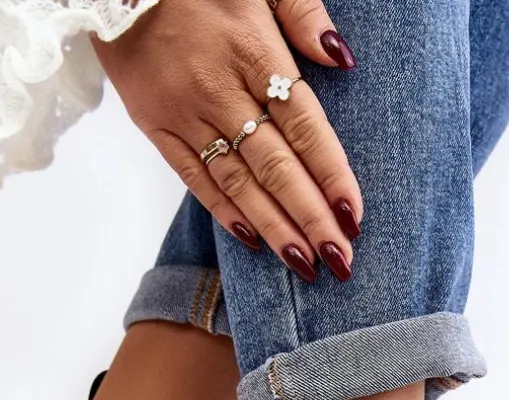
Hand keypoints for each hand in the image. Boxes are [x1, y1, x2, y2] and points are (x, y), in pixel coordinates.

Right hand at [94, 0, 362, 281]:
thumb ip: (302, 12)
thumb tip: (339, 56)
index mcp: (254, 51)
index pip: (304, 125)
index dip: (331, 174)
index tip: (354, 216)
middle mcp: (220, 89)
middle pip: (276, 166)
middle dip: (311, 218)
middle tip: (340, 260)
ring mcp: (184, 112)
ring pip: (238, 182)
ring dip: (274, 227)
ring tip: (304, 265)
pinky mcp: (154, 125)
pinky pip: (192, 178)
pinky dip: (224, 212)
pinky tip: (253, 240)